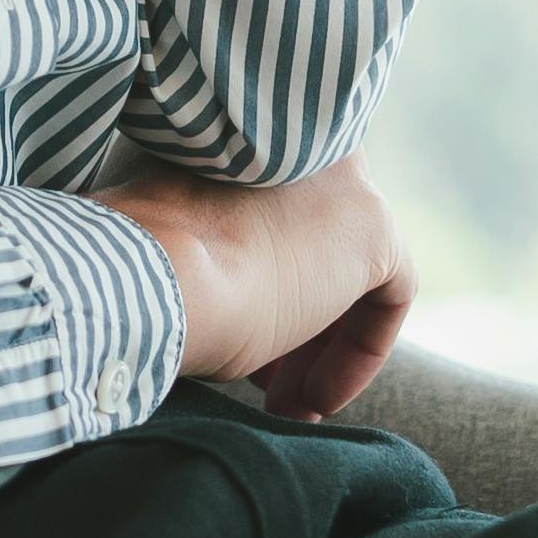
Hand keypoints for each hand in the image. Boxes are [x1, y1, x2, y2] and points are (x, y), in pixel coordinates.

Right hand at [94, 151, 416, 420]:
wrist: (152, 274)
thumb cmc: (148, 268)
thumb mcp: (185, 242)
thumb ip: (224, 243)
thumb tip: (235, 283)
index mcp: (250, 134)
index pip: (279, 217)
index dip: (265, 284)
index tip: (242, 339)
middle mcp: (302, 140)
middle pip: (318, 244)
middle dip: (298, 323)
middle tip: (265, 383)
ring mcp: (342, 175)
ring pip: (349, 270)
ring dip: (321, 346)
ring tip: (281, 402)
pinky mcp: (373, 224)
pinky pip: (388, 294)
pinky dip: (359, 352)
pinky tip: (313, 395)